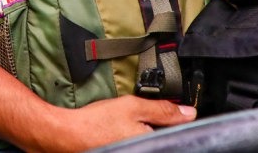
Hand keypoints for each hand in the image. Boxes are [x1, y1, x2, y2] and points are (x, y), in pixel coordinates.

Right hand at [47, 97, 194, 150]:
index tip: (162, 111)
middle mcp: (145, 150)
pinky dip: (130, 136)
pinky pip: (135, 143)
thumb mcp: (133, 107)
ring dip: (141, 131)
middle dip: (155, 127)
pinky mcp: (121, 151)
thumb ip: (163, 110)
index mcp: (152, 144)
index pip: (176, 134)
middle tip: (135, 117)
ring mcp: (134, 151)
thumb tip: (189, 112)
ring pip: (147, 140)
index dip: (172, 120)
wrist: (68, 135)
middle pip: (160, 138)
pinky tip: (118, 130)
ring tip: (123, 124)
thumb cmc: (97, 123)